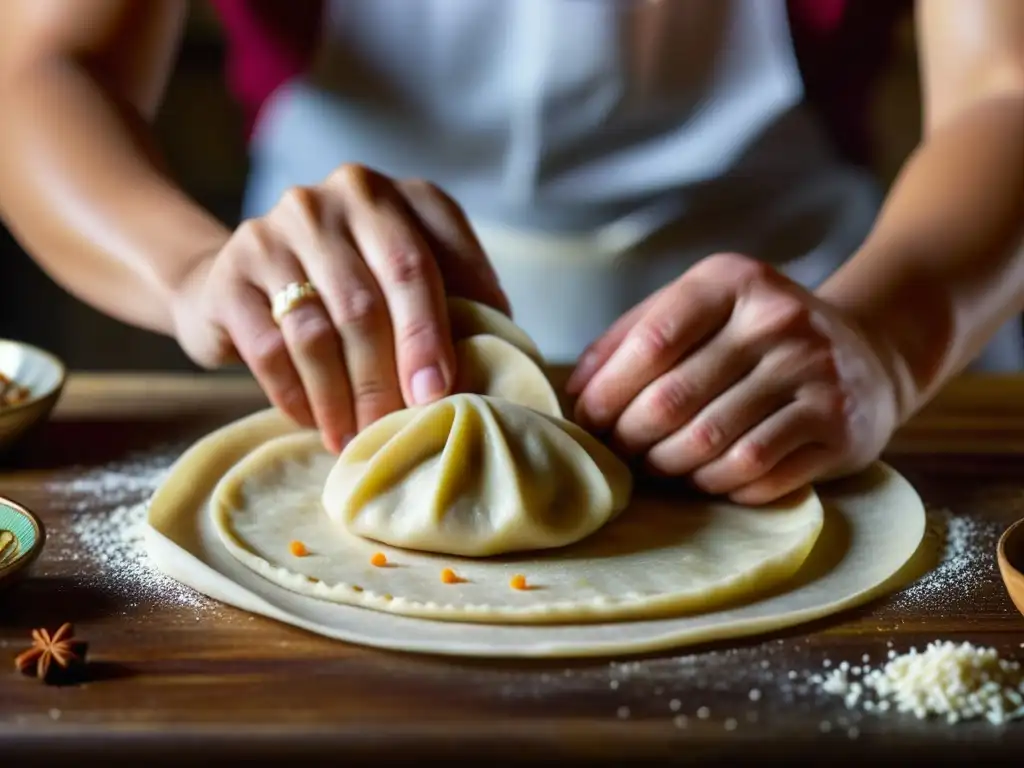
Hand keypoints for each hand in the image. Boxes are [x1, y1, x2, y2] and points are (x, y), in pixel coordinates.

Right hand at [171, 164, 509, 451]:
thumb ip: (450, 304)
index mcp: (394, 197)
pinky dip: (297, 396)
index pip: (422, 263)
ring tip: (358, 439)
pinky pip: (270, 348)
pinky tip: (315, 423)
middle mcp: (336, 199)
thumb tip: (501, 363)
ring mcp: (276, 230)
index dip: (436, 333)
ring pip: (319, 331)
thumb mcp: (403, 280)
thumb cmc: (348, 288)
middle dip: (391, 376)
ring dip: (343, 398)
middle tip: (404, 427)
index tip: (448, 391)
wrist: (238, 279)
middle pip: (370, 302)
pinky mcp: (231, 273)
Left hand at [566, 253, 900, 504]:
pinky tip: (706, 477)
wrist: (867, 352)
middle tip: (620, 453)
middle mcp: (779, 320)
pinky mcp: (838, 426)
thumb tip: (576, 390)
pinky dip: (717, 484)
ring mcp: (815, 374)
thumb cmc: (757, 336)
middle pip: (674, 399)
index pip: (652, 342)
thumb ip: (634, 334)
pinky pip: (755, 472)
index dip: (608, 391)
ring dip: (669, 466)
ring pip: (710, 442)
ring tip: (657, 467)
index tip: (589, 420)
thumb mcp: (702, 308)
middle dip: (631, 438)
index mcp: (733, 281)